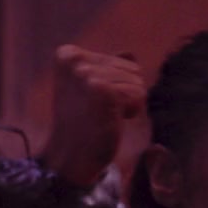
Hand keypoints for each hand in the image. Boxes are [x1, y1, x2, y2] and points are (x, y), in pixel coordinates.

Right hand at [42, 45, 145, 187]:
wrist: (71, 154)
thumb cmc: (85, 122)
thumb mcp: (92, 88)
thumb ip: (109, 69)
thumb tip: (130, 53)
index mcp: (68, 54)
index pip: (123, 61)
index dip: (116, 85)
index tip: (92, 101)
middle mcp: (74, 59)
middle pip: (133, 69)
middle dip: (124, 93)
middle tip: (99, 111)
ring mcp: (86, 73)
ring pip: (138, 83)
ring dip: (126, 103)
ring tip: (102, 115)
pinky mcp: (100, 89)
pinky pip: (138, 95)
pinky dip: (130, 111)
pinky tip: (109, 120)